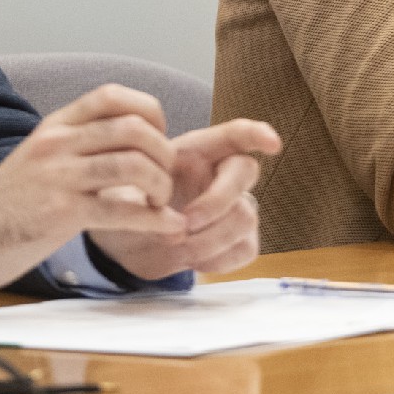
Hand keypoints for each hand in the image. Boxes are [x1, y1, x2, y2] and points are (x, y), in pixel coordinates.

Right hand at [0, 84, 184, 299]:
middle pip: (134, 129)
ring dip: (161, 186)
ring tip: (161, 204)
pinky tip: (168, 226)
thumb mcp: (41, 157)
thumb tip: (131, 143)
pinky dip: (156, 219)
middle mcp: (58, 143)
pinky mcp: (61, 214)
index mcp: (56, 125)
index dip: (149, 112)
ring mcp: (59, 177)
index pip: (113, 95)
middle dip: (164, 153)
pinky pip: (123, 211)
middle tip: (165, 178)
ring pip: (134, 166)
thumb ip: (79, 145)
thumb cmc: (8, 203)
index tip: (157, 138)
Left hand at [92, 119, 281, 280]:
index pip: (235, 134)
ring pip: (245, 216)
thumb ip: (140, 202)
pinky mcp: (237, 241)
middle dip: (216, 200)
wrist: (120, 242)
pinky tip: (191, 259)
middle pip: (245, 173)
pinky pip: (245, 249)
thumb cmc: (123, 208)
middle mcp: (219, 176)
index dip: (257, 134)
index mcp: (195, 152)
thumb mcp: (120, 195)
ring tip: (176, 245)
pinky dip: (216, 259)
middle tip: (184, 222)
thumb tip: (167, 219)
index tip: (273, 144)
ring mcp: (233, 208)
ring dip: (209, 237)